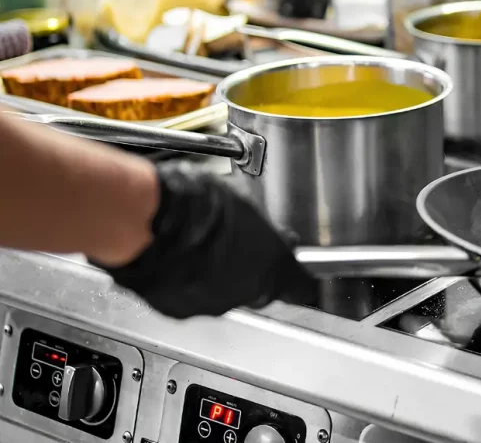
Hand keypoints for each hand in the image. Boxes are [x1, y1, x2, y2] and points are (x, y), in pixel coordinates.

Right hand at [99, 163, 311, 317]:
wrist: (148, 220)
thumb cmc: (196, 203)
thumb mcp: (243, 201)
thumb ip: (257, 226)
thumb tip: (256, 226)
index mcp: (273, 265)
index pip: (301, 287)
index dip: (296, 277)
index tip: (292, 269)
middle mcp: (246, 291)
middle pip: (259, 290)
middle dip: (250, 271)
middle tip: (235, 245)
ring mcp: (212, 303)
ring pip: (223, 294)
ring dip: (215, 275)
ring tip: (198, 247)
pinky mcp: (178, 309)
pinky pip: (190, 296)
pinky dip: (186, 282)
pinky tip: (177, 259)